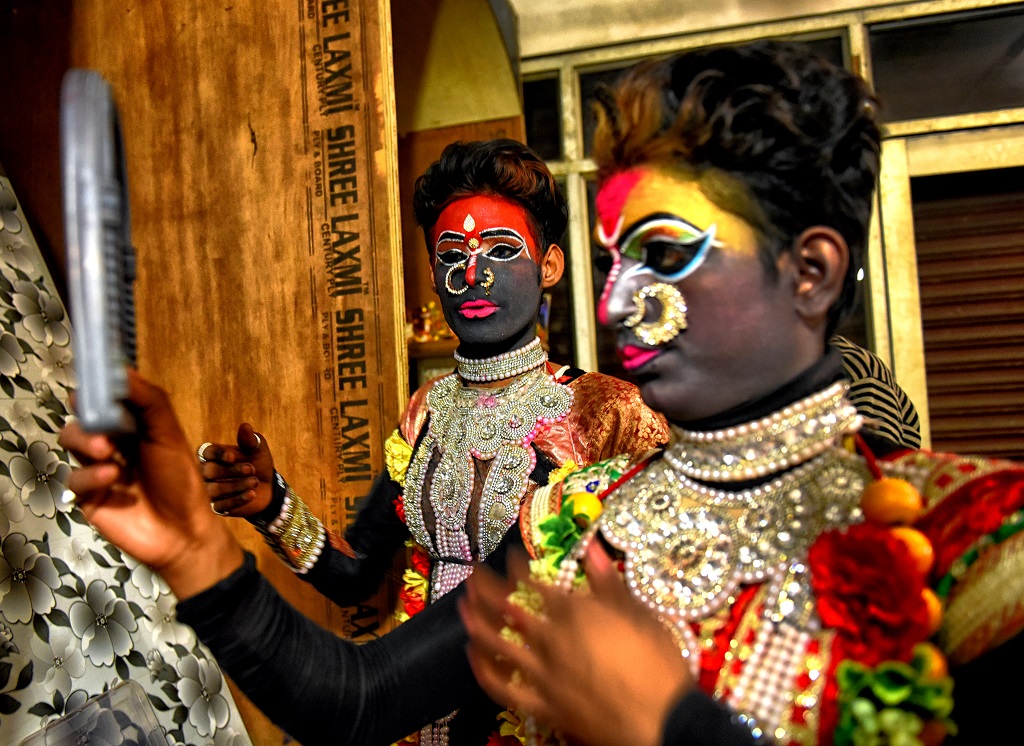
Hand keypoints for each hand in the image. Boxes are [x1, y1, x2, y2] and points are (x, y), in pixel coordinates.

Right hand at [58, 369, 243, 598]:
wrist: (184, 532)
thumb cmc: (181, 481)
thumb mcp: (170, 436)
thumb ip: (150, 402)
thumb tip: (123, 371)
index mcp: (134, 426)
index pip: (108, 399)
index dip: (100, 388)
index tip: (95, 378)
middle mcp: (113, 443)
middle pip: (84, 417)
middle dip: (89, 415)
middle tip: (101, 420)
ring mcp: (97, 469)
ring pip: (71, 443)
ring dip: (86, 441)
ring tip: (106, 451)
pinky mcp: (88, 496)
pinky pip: (74, 479)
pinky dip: (91, 475)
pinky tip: (113, 478)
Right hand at [199, 423, 274, 517]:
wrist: (268, 487)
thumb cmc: (258, 463)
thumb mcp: (257, 450)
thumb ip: (249, 440)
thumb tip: (245, 426)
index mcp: (212, 455)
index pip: (206, 452)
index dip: (217, 454)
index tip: (232, 456)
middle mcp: (205, 473)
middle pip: (209, 471)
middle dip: (231, 470)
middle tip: (251, 469)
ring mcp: (209, 491)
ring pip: (214, 490)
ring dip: (236, 485)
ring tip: (255, 481)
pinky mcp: (216, 507)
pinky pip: (221, 506)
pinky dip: (237, 499)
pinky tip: (252, 494)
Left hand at [459, 542, 693, 745]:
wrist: (662, 722)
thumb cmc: (658, 667)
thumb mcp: (640, 614)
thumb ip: (609, 582)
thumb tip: (591, 548)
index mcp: (575, 615)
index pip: (537, 583)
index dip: (518, 567)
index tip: (509, 555)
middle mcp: (552, 642)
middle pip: (509, 609)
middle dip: (486, 587)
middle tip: (472, 572)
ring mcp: (545, 675)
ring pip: (499, 645)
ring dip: (477, 621)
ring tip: (462, 605)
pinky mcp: (545, 706)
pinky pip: (504, 688)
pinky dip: (484, 671)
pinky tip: (474, 657)